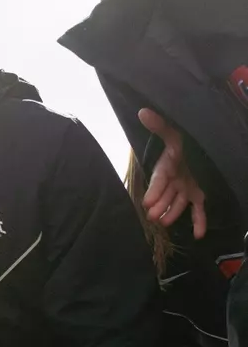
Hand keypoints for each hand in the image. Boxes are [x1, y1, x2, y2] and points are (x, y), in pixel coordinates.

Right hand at [139, 108, 206, 236]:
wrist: (204, 149)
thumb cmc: (187, 141)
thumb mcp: (175, 134)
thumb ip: (160, 126)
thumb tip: (143, 112)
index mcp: (169, 166)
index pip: (160, 179)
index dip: (155, 190)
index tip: (147, 202)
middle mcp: (176, 180)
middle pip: (166, 194)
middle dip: (160, 206)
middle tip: (152, 217)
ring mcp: (187, 189)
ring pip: (178, 204)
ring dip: (172, 214)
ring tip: (164, 223)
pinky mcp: (199, 195)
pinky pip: (199, 211)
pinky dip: (198, 222)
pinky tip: (198, 234)